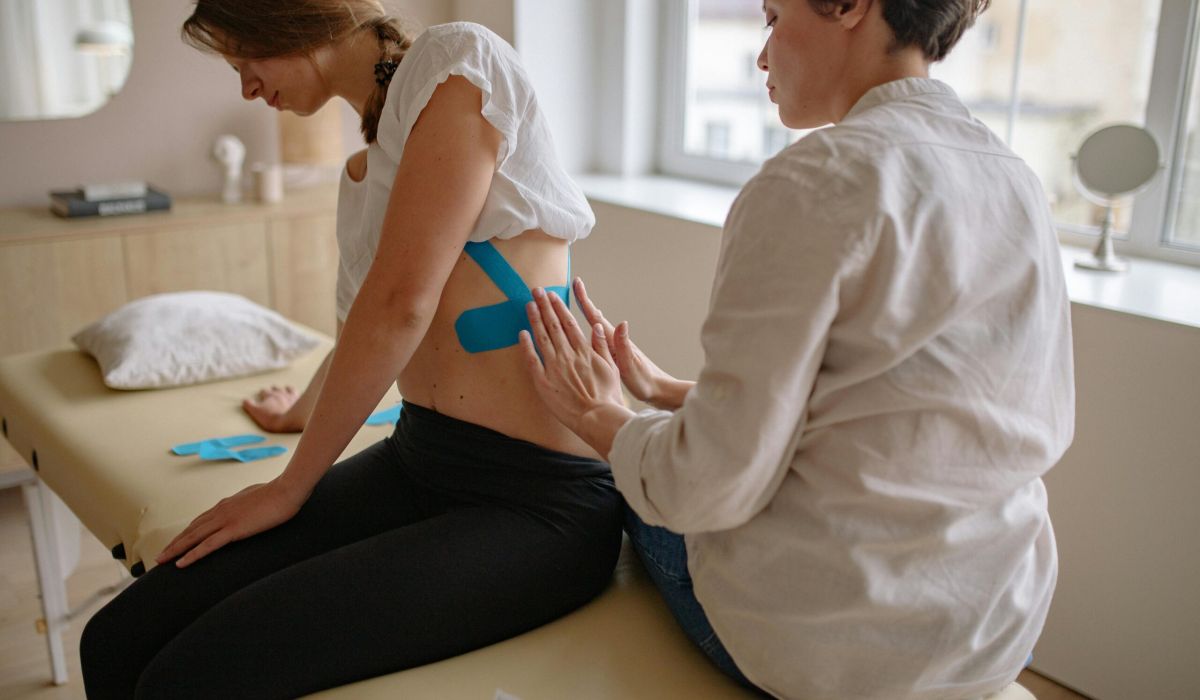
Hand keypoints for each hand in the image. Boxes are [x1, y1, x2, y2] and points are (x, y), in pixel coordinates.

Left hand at [155, 478, 305, 567]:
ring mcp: (226, 520)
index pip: (201, 520)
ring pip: (193, 537)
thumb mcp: (259, 497)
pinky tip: (180, 564)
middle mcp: (221, 511)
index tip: (177, 541)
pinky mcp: (233, 530)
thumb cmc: (279, 493)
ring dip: (175, 549)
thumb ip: (248, 504)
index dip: (187, 532)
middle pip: (191, 529)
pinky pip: (207, 546)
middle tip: (160, 555)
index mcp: (227, 504)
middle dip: (174, 543)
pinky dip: (192, 555)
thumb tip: (248, 508)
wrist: (288, 490)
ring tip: (161, 560)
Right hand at [243, 385, 304, 432]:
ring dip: (286, 389)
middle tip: (273, 391)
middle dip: (274, 390)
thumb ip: (249, 405)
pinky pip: (299, 394)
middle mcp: (280, 393)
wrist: (290, 421)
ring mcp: (291, 396)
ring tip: (286, 389)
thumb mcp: (256, 412)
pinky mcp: (300, 400)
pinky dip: (297, 394)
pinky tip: (299, 395)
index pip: (264, 391)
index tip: (262, 395)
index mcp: (269, 395)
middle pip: (276, 388)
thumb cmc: (271, 418)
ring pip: (288, 388)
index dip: (262, 394)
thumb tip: (244, 400)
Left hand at [520, 287, 627, 447]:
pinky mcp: (543, 381)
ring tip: (529, 304)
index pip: (569, 323)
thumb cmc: (607, 396)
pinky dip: (526, 345)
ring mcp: (554, 367)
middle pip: (554, 325)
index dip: (559, 307)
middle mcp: (568, 355)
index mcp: (584, 351)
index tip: (553, 295)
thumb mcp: (611, 367)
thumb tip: (597, 327)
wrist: (597, 417)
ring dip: (535, 319)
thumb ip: (603, 346)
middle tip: (536, 291)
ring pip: (542, 337)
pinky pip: (532, 360)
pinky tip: (522, 333)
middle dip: (544, 306)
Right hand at [572, 278, 677, 408]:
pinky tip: (587, 330)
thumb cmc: (645, 381)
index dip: (584, 300)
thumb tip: (622, 323)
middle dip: (580, 302)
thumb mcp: (631, 365)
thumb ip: (624, 345)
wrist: (658, 390)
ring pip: (594, 325)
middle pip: (593, 316)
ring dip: (582, 313)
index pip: (595, 316)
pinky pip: (596, 337)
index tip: (576, 283)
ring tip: (571, 304)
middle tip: (570, 287)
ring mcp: (614, 346)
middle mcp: (613, 340)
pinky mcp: (614, 355)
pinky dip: (588, 328)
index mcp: (613, 341)